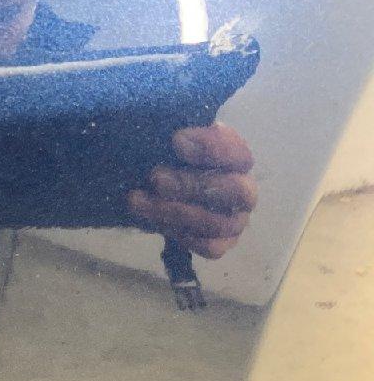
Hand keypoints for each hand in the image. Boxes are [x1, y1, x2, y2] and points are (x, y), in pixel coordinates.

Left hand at [128, 123, 256, 258]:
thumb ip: (180, 135)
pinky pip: (209, 247)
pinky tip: (154, 221)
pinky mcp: (220, 244)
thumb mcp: (171, 142)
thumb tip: (175, 133)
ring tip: (137, 200)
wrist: (152, 191)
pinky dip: (181, 234)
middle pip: (233, 190)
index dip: (211, 148)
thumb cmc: (167, 160)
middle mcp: (243, 191)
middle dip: (190, 184)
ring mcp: (234, 221)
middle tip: (155, 176)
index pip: (239, 153)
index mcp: (236, 160)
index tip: (176, 140)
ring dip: (173, 211)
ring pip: (216, 222)